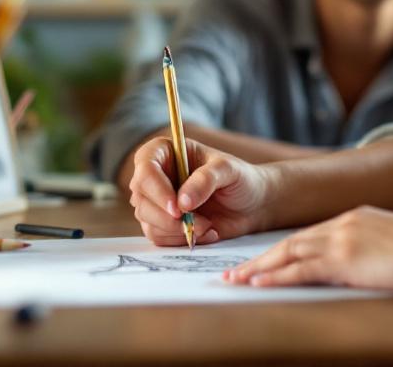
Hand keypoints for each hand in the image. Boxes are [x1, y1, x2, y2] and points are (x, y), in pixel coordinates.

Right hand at [127, 137, 271, 245]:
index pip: (145, 168)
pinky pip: (158, 237)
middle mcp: (156, 176)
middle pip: (140, 198)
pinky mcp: (162, 223)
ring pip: (147, 220)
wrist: (252, 204)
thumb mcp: (229, 171)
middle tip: (200, 221)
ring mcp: (157, 201)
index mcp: (166, 152)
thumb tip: (182, 202)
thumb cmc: (240, 179)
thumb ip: (206, 180)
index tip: (177, 208)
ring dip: (177, 229)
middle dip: (167, 216)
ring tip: (208, 225)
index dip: (156, 189)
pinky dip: (181, 239)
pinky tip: (206, 232)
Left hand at [222, 206, 392, 291]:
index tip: (261, 262)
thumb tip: (359, 267)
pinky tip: (258, 284)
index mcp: (353, 219)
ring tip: (235, 281)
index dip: (281, 251)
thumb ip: (369, 249)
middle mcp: (342, 224)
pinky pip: (301, 268)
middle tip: (233, 272)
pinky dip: (276, 277)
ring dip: (259, 268)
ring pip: (288, 253)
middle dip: (259, 259)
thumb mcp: (392, 245)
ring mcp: (342, 240)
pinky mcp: (345, 258)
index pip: (307, 235)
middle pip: (290, 242)